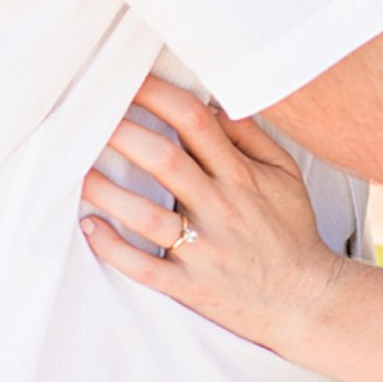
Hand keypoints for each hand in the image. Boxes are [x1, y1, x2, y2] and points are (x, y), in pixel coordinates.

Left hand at [79, 75, 344, 367]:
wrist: (302, 299)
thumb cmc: (290, 231)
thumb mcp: (284, 174)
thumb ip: (251, 137)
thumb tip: (215, 104)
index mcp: (241, 176)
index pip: (196, 123)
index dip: (160, 96)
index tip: (131, 81)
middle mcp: (219, 208)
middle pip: (165, 161)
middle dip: (125, 133)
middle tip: (93, 116)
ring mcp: (202, 249)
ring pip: (147, 216)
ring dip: (109, 191)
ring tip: (79, 169)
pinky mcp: (188, 286)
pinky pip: (143, 268)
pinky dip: (113, 247)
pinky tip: (89, 226)